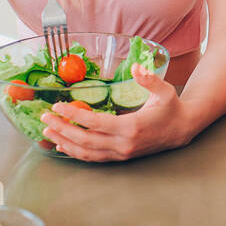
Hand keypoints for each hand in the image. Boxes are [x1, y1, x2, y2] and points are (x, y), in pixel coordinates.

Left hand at [37, 64, 190, 160]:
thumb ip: (150, 79)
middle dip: (61, 128)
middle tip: (44, 118)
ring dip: (64, 142)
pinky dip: (75, 152)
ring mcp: (121, 153)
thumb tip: (136, 67)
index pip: (94, 123)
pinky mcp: (120, 157)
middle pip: (85, 140)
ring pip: (86, 152)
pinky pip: (93, 157)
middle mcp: (123, 144)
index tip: (57, 105)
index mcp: (131, 127)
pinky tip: (62, 145)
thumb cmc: (171, 108)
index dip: (73, 114)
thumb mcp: (165, 91)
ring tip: (47, 131)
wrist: (181, 130)